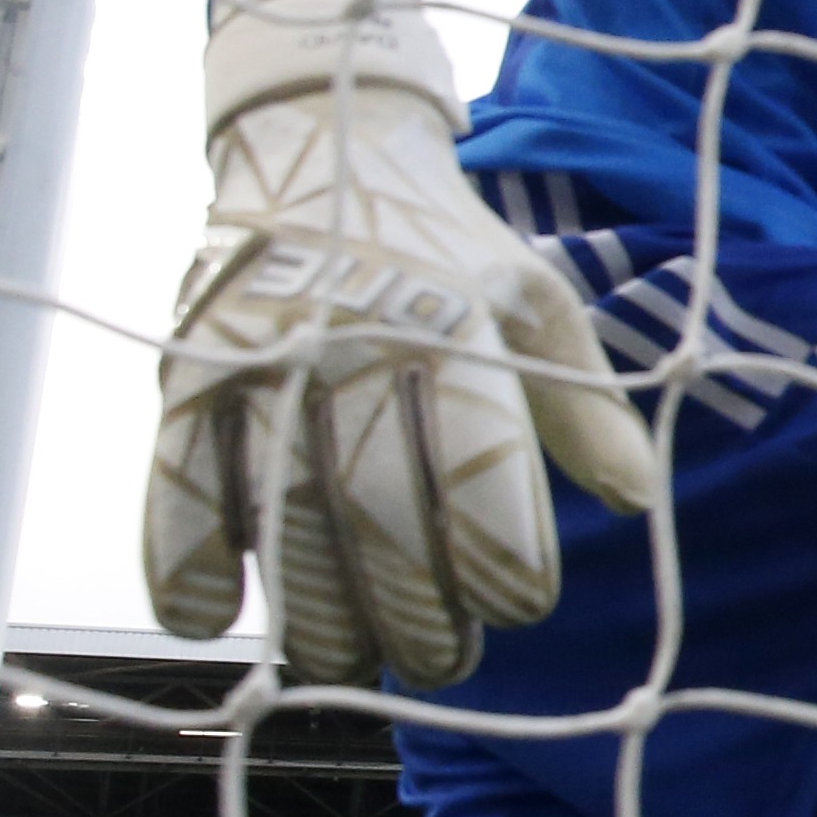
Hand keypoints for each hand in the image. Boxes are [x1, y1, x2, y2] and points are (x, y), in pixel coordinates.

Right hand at [140, 0, 659, 686]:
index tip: (518, 606)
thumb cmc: (451, 256)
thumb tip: (641, 500)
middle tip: (445, 661)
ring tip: (352, 661)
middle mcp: (353, 338)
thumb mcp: (537, 304)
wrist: (322, 154)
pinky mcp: (185, 374)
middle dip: (416, 607)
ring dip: (316, 609)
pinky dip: (184, 561)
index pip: (480, 457)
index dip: (501, 550)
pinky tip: (211, 619)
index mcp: (454, 320)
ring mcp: (259, 358)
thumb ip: (588, 406)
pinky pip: (176, 482)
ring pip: (282, 512)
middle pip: (378, 505)